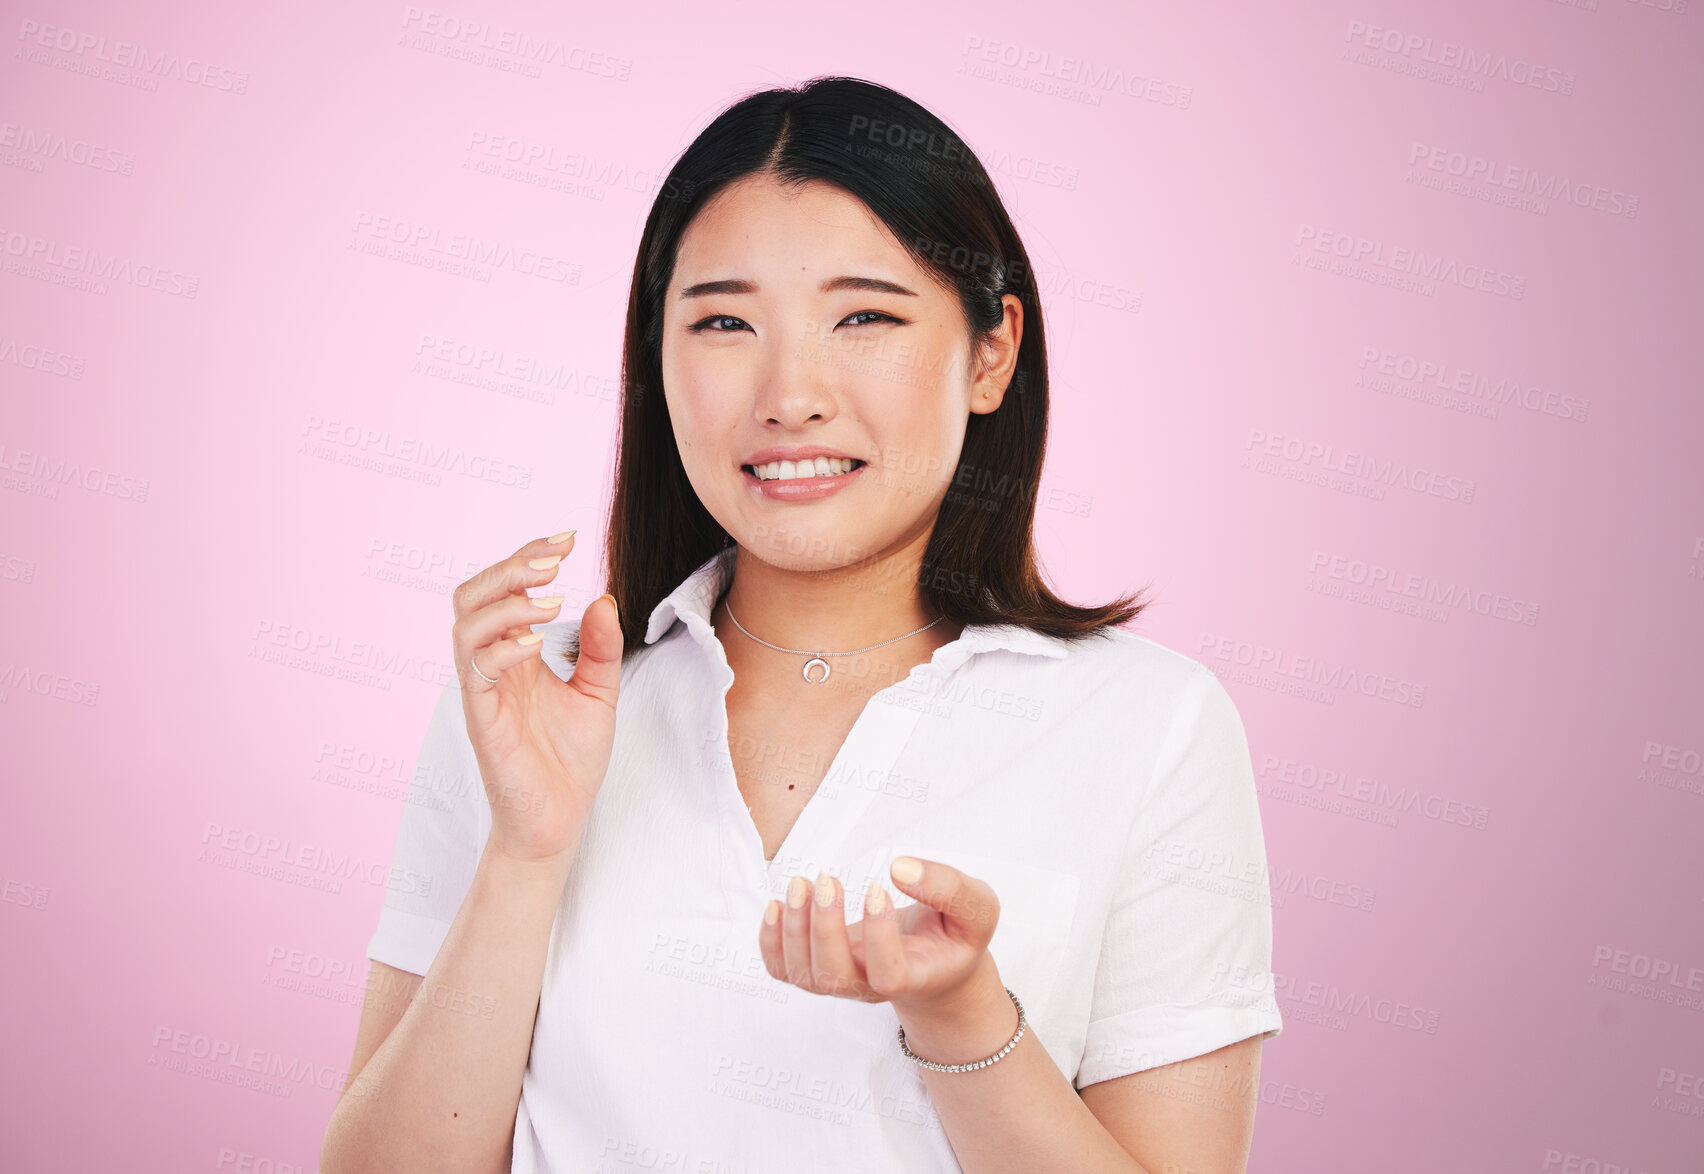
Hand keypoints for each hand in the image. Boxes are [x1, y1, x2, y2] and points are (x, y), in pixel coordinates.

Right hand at [451, 532, 623, 863]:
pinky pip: (476, 673)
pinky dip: (503, 648)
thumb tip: (604, 596)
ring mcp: (483, 691)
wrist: (559, 822)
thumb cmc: (570, 760)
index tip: (570, 537)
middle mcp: (492, 665)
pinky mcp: (481, 720)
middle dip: (510, 566)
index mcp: (515, 652)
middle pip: (473, 594)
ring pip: (466, 626)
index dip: (530, 555)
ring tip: (552, 597)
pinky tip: (537, 642)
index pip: (507, 588)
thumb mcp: (599, 693)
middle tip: (555, 556)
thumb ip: (601, 648)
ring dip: (508, 602)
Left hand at [757, 856, 1001, 1018]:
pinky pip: (783, 970)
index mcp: (916, 977)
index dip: (878, 937)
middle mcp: (873, 986)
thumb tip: (899, 868)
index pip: (888, 976)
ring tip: (802, 884)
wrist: (937, 963)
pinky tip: (777, 906)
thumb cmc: (955, 935)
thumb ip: (950, 888)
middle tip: (828, 879)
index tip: (879, 889)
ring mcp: (843, 980)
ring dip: (794, 929)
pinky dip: (770, 942)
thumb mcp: (976, 907)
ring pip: (805, 975)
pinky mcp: (820, 968)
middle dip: (823, 930)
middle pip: (835, 978)